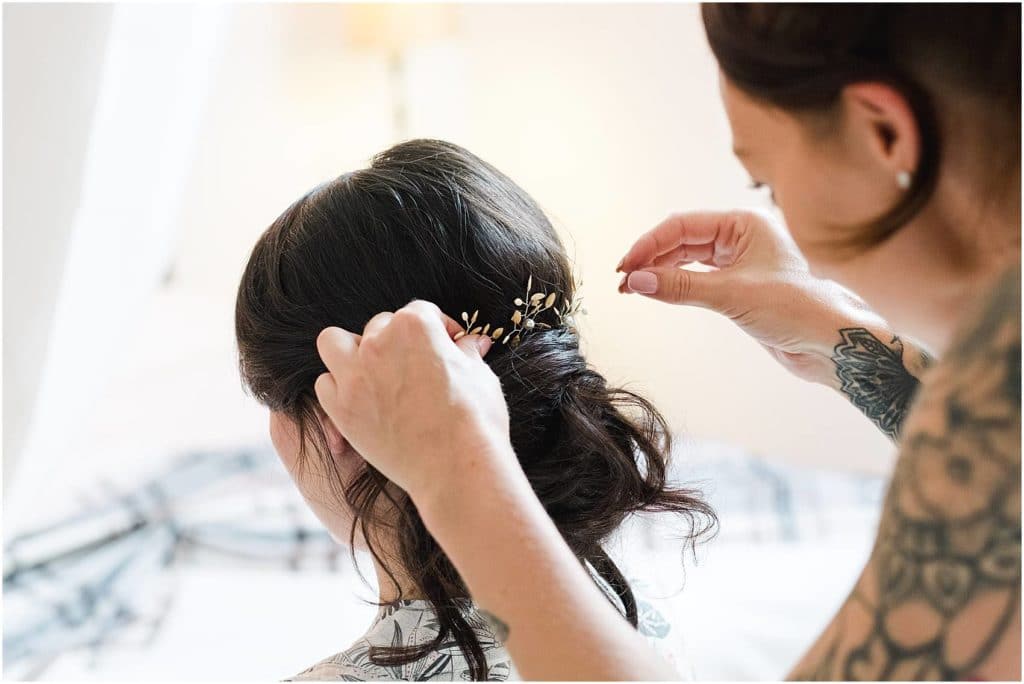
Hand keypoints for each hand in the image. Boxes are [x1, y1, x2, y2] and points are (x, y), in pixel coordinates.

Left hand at [313, 300, 518, 506]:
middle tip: (416, 364)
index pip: (421, 310)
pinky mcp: (342, 410)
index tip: (449, 345)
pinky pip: (325, 384)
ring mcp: (355, 377)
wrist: (456, 468)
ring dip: (352, 351)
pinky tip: (362, 399)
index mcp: (415, 326)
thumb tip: (472, 343)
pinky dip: (339, 387)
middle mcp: (378, 344)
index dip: (439, 328)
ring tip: (373, 370)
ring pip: (334, 343)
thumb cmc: (475, 420)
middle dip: (398, 340)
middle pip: (379, 325)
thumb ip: (467, 353)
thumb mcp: (480, 376)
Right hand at [617, 210, 891, 387]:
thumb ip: (680, 287)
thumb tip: (635, 282)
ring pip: (686, 260)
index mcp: (743, 224)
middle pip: (681, 241)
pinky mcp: (737, 286)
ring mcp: (738, 261)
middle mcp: (740, 237)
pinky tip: (657, 293)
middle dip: (650, 259)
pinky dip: (675, 285)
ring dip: (659, 273)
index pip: (682, 226)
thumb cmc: (794, 310)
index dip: (649, 245)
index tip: (625, 267)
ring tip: (632, 289)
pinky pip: (696, 279)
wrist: (830, 343)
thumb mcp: (731, 296)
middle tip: (623, 282)